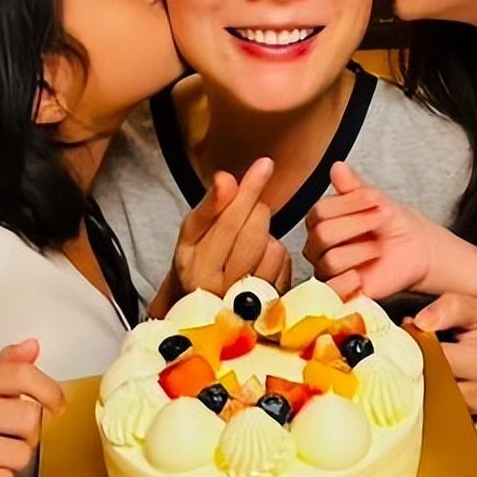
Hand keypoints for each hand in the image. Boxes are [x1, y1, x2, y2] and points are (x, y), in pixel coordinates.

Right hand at [166, 157, 289, 301]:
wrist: (202, 311)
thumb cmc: (199, 263)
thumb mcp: (193, 234)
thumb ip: (209, 206)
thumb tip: (226, 179)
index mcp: (192, 264)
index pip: (226, 221)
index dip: (248, 190)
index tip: (264, 165)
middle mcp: (215, 287)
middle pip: (252, 233)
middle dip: (257, 210)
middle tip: (249, 208)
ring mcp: (243, 302)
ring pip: (272, 248)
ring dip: (267, 234)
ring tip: (251, 238)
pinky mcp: (266, 307)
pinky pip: (283, 265)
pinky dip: (277, 253)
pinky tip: (262, 257)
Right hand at [303, 161, 440, 298]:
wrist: (417, 250)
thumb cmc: (394, 224)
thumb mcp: (376, 200)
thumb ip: (354, 186)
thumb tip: (337, 166)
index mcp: (322, 221)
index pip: (320, 211)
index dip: (349, 204)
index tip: (376, 200)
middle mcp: (319, 246)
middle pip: (322, 234)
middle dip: (357, 225)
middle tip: (382, 220)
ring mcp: (328, 270)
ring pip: (329, 260)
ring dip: (361, 251)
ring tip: (380, 248)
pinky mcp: (341, 292)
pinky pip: (332, 289)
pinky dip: (350, 279)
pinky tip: (365, 273)